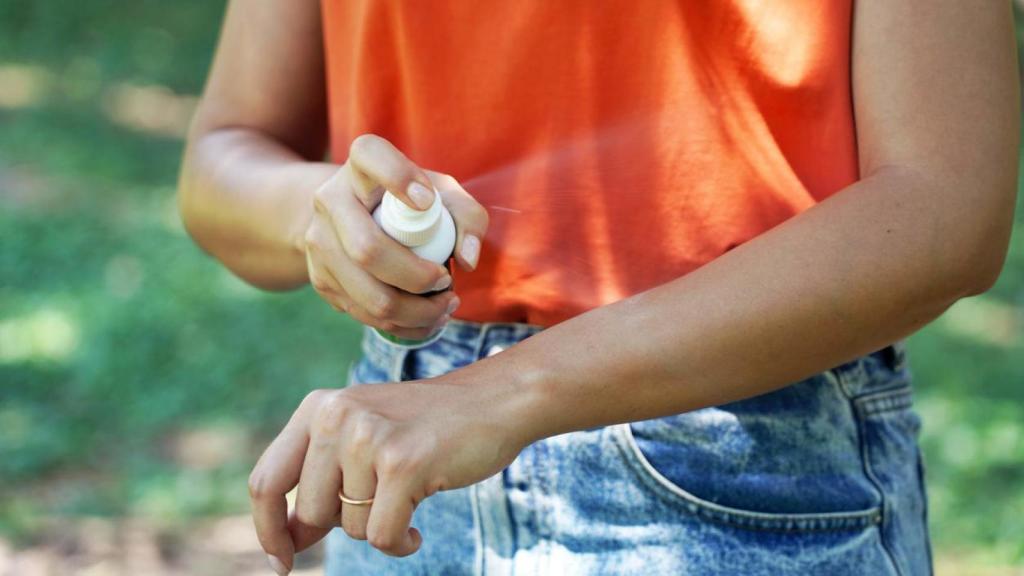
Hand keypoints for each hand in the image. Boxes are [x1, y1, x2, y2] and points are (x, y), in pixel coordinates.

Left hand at [248, 377, 528, 570]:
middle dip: (341, 525)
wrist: (493, 402)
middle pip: (307, 512)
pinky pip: (380, 536)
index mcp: (317, 408)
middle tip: (378, 504)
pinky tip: (418, 526)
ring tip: (407, 497)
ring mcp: (369, 437)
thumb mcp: (361, 439)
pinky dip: (401, 542)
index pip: (266, 481)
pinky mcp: (404, 463)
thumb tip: (285, 543)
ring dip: (379, 527)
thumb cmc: (425, 429)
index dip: (269, 530)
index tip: (282, 562)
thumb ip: (319, 481)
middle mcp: (336, 416)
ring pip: (348, 527)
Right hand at [304, 134, 488, 339]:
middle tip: (447, 281)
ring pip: (367, 294)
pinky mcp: (320, 279)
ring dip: (416, 312)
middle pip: (368, 250)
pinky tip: (427, 318)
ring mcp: (319, 242)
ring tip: (445, 307)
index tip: (427, 201)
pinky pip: (364, 314)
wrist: (353, 219)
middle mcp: (329, 200)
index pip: (370, 156)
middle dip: (417, 277)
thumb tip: (466, 259)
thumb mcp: (442, 195)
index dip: (398, 177)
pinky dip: (403, 325)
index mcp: (361, 165)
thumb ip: (467, 216)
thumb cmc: (410, 203)